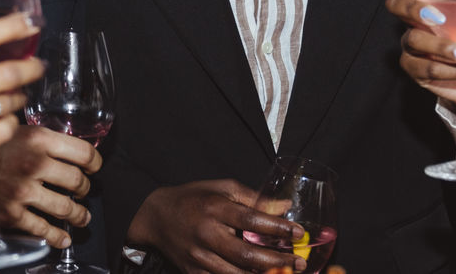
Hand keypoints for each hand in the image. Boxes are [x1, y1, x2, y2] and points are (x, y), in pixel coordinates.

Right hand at [0, 13, 42, 187]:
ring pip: (8, 102)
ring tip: (17, 93)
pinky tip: (3, 118)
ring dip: (19, 95)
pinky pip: (3, 131)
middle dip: (31, 66)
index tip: (30, 22)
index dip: (11, 26)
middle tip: (37, 64)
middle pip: (7, 72)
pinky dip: (9, 122)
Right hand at [0, 123, 101, 248]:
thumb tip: (54, 139)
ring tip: (82, 216)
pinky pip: (43, 229)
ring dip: (79, 214)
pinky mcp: (12, 215)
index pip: (82, 152)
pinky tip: (64, 238)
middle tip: (85, 190)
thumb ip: (32, 134)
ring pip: (66, 207)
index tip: (95, 166)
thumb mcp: (6, 127)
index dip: (95, 161)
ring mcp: (24, 192)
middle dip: (86, 188)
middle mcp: (35, 165)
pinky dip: (58, 237)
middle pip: (77, 181)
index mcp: (37, 139)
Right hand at [127, 179, 302, 273]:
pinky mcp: (193, 273)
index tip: (298, 232)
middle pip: (246, 255)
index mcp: (214, 208)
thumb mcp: (221, 188)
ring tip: (286, 273)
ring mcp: (198, 257)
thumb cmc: (193, 199)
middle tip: (300, 262)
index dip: (277, 228)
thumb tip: (285, 207)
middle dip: (278, 261)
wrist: (155, 217)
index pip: (251, 219)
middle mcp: (206, 234)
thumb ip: (253, 198)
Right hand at [384, 0, 455, 119]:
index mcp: (433, 2)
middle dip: (413, 9)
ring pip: (414, 40)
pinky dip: (449, 70)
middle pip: (396, 5)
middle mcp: (417, 21)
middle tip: (437, 18)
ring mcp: (413, 45)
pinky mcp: (414, 69)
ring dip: (443, 49)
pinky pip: (424, 67)